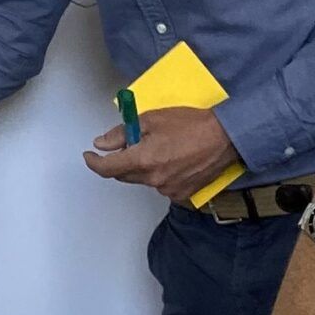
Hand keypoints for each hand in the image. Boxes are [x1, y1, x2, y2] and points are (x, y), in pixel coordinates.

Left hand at [83, 106, 237, 203]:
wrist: (225, 138)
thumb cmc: (190, 124)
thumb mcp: (151, 120)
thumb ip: (122, 134)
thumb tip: (102, 144)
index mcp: (143, 160)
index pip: (108, 168)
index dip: (94, 163)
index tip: (90, 156)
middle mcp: (153, 179)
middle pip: (124, 175)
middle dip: (120, 161)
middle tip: (129, 144)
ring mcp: (168, 189)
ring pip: (143, 180)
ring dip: (142, 167)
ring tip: (159, 148)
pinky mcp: (182, 194)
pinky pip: (161, 185)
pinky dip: (159, 174)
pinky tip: (172, 159)